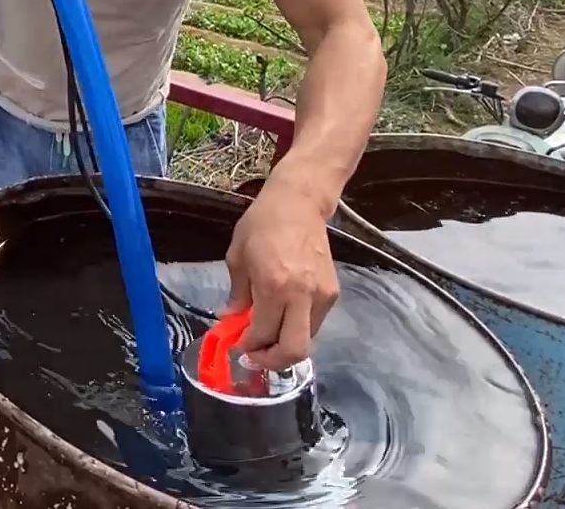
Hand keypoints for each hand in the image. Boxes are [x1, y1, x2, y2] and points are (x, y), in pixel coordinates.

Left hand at [223, 167, 339, 369]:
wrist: (299, 203)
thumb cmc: (262, 224)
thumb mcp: (238, 257)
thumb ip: (237, 294)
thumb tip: (230, 320)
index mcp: (275, 286)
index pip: (264, 334)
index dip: (248, 346)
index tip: (237, 345)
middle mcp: (302, 295)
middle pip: (295, 350)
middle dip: (272, 361)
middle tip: (255, 356)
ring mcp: (322, 295)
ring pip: (307, 340)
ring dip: (284, 345)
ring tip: (266, 336)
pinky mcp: (333, 292)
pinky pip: (314, 324)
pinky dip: (297, 329)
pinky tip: (281, 318)